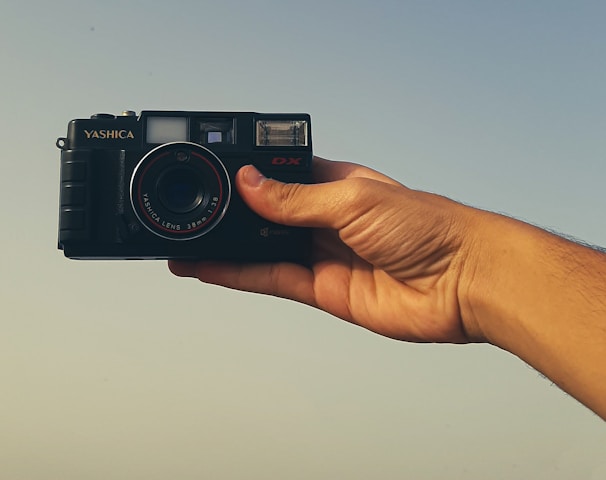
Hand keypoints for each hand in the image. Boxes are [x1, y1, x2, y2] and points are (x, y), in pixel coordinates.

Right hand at [169, 157, 479, 342]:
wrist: (463, 281)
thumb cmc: (428, 227)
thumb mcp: (353, 200)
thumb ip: (296, 199)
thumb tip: (250, 183)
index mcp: (337, 186)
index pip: (282, 178)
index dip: (249, 178)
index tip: (215, 178)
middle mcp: (327, 221)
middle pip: (268, 218)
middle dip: (232, 218)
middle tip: (193, 215)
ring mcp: (324, 256)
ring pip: (264, 251)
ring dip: (227, 249)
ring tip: (187, 245)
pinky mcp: (325, 290)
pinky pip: (274, 280)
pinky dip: (241, 275)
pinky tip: (211, 269)